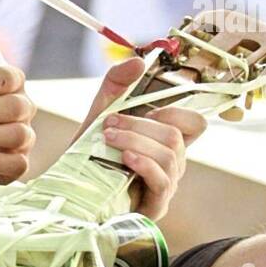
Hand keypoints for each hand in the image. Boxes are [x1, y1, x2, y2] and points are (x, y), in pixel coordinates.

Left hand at [77, 58, 207, 219]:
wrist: (69, 190)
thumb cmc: (90, 154)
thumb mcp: (101, 113)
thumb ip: (117, 84)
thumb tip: (139, 61)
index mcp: (167, 142)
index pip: (196, 124)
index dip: (179, 111)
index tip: (149, 108)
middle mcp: (172, 164)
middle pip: (176, 136)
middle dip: (140, 124)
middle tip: (109, 123)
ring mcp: (167, 186)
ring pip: (169, 155)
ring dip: (135, 140)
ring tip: (108, 138)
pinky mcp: (156, 205)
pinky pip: (162, 180)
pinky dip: (144, 163)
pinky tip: (124, 158)